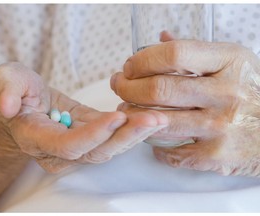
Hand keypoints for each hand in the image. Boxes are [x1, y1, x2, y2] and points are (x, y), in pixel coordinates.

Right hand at [0, 62, 167, 172]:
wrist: (24, 106)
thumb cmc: (15, 93)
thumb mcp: (4, 81)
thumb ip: (5, 91)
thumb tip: (7, 105)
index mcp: (39, 138)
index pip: (69, 145)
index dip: (94, 135)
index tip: (118, 117)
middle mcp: (60, 150)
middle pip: (98, 152)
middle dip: (127, 136)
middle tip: (155, 119)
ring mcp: (78, 146)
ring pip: (111, 148)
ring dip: (136, 134)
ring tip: (159, 118)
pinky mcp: (91, 135)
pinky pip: (114, 137)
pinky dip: (132, 128)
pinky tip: (149, 115)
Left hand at [110, 39, 259, 176]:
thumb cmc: (248, 92)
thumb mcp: (231, 62)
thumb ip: (196, 50)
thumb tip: (162, 37)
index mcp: (229, 61)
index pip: (174, 54)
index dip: (142, 60)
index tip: (130, 67)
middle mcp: (226, 93)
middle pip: (159, 89)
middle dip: (128, 87)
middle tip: (119, 86)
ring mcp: (221, 126)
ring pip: (158, 121)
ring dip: (133, 115)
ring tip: (126, 109)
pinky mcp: (216, 155)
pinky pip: (170, 151)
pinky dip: (153, 143)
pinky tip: (151, 135)